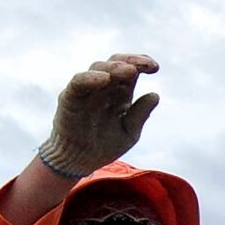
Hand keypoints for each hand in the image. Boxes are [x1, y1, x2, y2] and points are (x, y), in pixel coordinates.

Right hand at [36, 54, 160, 177]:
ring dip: (114, 67)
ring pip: (98, 68)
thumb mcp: (129, 133)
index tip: (155, 68)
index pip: (132, 69)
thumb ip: (140, 115)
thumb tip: (155, 95)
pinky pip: (78, 82)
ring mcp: (87, 91)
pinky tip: (103, 79)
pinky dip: (90, 78)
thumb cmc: (104, 145)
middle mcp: (104, 87)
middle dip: (132, 61)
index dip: (143, 63)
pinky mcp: (69, 99)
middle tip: (145, 66)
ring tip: (128, 71)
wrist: (78, 163)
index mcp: (120, 92)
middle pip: (117, 63)